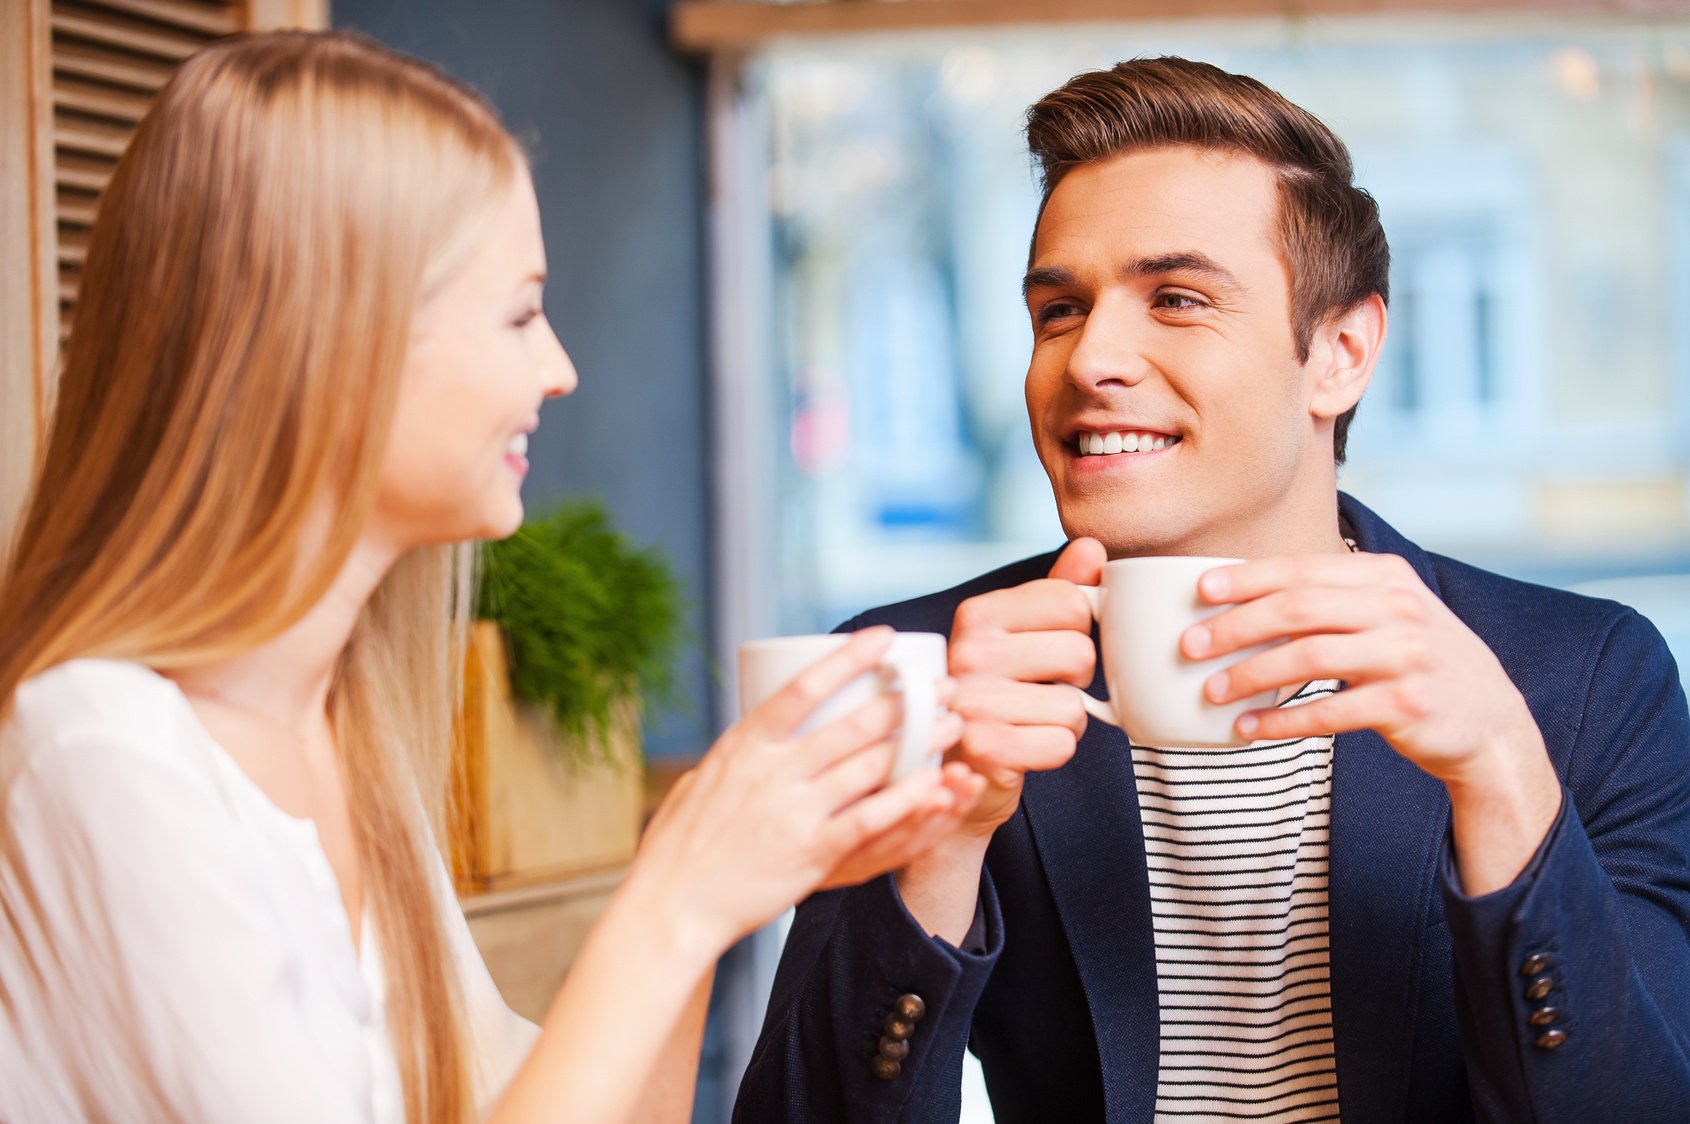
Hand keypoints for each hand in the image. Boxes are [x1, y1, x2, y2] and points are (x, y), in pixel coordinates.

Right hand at [623, 627, 971, 959]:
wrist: (671, 906)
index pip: (804, 686)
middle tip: (941, 687)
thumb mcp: (699, 781)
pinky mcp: (811, 853)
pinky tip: (935, 785)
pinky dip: (906, 799)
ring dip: (918, 743)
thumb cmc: (679, 845)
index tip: (884, 638)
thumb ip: (737, 756)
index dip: (848, 658)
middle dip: (905, 701)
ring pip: (870, 766)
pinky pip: (869, 819)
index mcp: (744, 744)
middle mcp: (772, 771)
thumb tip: (757, 734)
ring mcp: (793, 811)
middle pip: (852, 723)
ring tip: (950, 728)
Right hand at [945, 538, 1105, 843]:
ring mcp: (972, 701)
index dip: (1077, 631)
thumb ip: (1059, 590)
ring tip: (1030, 720)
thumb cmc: (999, 692)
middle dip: (1075, 679)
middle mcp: (968, 652)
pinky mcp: (984, 748)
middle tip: (1041, 690)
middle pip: (1080, 653)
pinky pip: (1062, 744)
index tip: (1049, 650)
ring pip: (1075, 706)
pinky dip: (1055, 751)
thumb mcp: (1023, 634)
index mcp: (978, 614)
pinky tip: (1026, 747)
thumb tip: (1092, 548)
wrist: (958, 765)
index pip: (1072, 602)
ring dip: (1066, 721)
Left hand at [1186, 551, 1561, 891]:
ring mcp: (1408, 655)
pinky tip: (1248, 727)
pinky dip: (1281, 721)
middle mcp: (1399, 609)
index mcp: (1386, 577)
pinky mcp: (1408, 704)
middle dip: (1236, 627)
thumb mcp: (1389, 614)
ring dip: (1250, 675)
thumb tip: (1243, 600)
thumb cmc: (1417, 663)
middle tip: (1191, 645)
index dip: (1246, 579)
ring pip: (1308, 658)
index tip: (1200, 591)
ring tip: (1211, 691)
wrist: (1490, 723)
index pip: (1302, 569)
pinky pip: (1329, 711)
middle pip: (1298, 609)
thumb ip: (1333, 600)